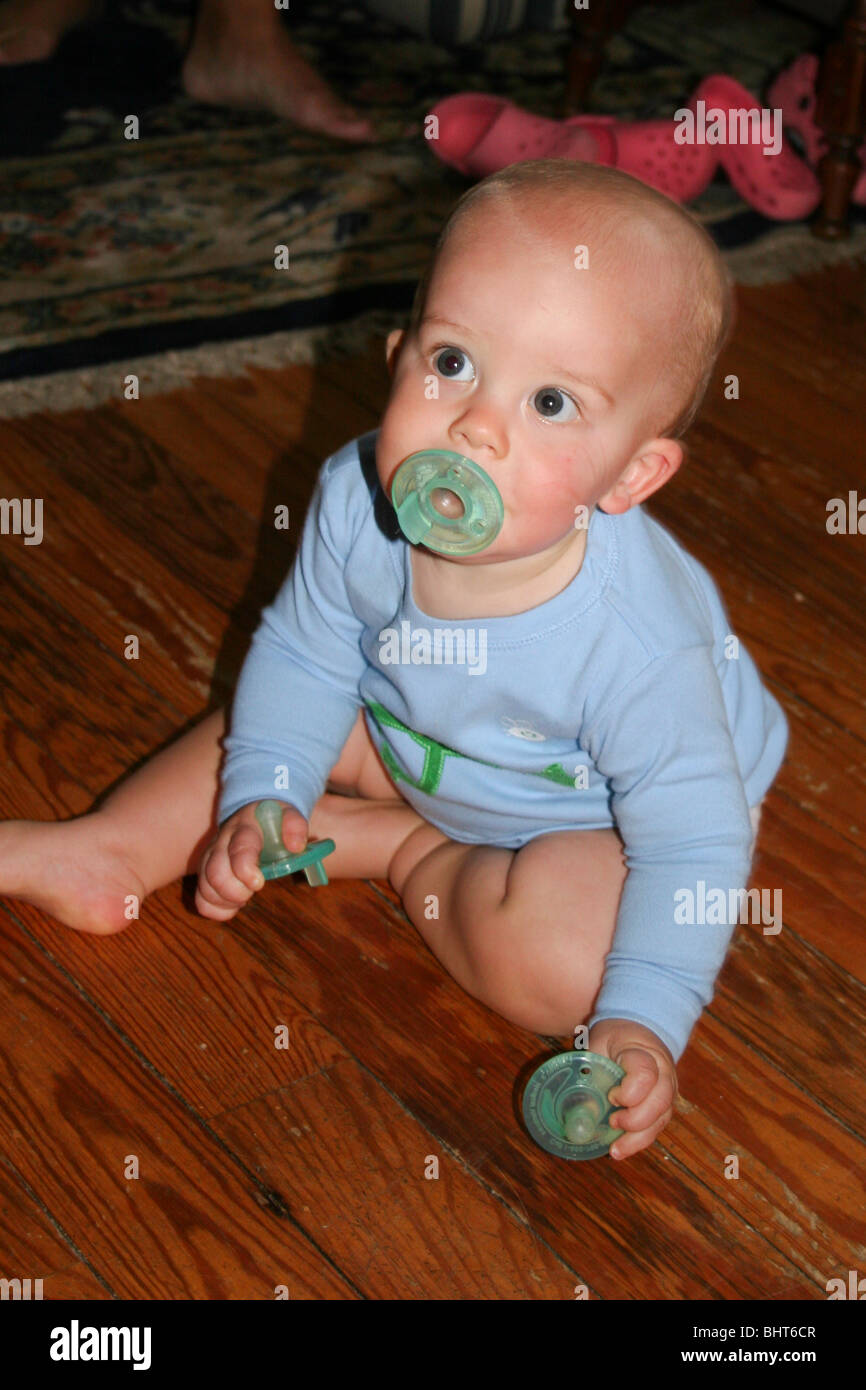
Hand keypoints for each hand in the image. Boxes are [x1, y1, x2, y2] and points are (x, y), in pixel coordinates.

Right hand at [195, 800, 307, 919]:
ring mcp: (210, 858)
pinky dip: (215, 909)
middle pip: (215, 872)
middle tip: (251, 892)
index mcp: (245, 828)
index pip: (239, 848)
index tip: (258, 883)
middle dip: (233, 891)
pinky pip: (201, 898)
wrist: (252, 812)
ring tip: (243, 899)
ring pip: (205, 886)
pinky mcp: (205, 873)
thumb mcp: (288, 815)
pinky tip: (232, 906)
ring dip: (224, 900)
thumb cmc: (273, 820)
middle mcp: (222, 843)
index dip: (245, 868)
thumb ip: (295, 826)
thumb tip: (296, 846)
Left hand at [588, 1017, 677, 1159]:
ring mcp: (668, 1089)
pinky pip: (658, 1126)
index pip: (646, 1074)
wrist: (638, 1030)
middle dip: (636, 1120)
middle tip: (613, 1123)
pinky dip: (640, 1141)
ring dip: (638, 1138)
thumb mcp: (598, 1044)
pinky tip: (622, 1149)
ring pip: (661, 1119)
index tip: (611, 1096)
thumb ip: (590, 1073)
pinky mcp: (665, 1105)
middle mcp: (663, 1072)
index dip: (629, 1092)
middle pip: (660, 1102)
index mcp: (644, 1051)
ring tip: (615, 1151)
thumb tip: (580, 1113)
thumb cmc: (614, 1038)